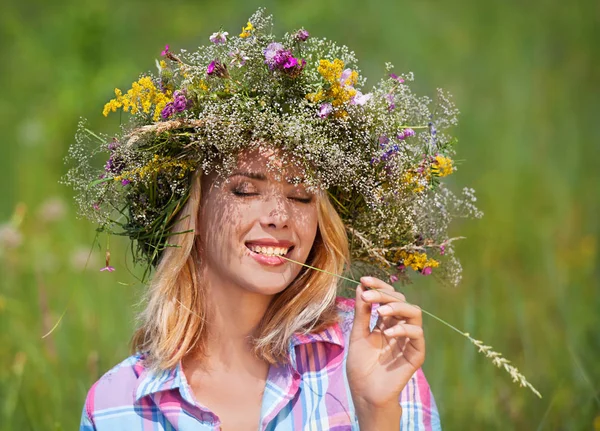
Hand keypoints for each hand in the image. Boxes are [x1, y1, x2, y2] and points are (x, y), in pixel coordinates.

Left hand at [347, 276, 424, 420]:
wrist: (365, 393)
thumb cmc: (361, 366)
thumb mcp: (358, 335)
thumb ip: (361, 313)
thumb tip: (362, 287)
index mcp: (386, 322)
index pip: (388, 297)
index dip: (378, 286)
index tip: (364, 280)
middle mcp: (400, 327)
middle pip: (400, 300)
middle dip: (384, 294)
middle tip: (368, 295)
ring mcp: (409, 339)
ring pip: (414, 312)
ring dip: (397, 307)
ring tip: (379, 311)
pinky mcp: (416, 353)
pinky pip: (417, 334)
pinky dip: (403, 328)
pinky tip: (388, 332)